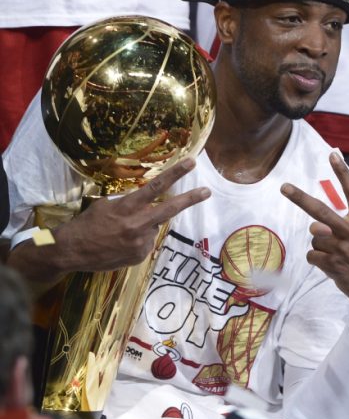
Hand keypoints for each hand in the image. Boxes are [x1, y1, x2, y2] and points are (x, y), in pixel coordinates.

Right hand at [56, 158, 208, 271]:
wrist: (71, 251)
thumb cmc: (87, 224)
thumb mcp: (106, 206)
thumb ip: (129, 204)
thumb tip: (148, 205)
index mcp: (127, 207)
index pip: (156, 186)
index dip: (175, 174)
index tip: (191, 163)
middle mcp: (137, 224)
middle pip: (170, 208)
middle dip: (190, 199)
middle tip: (207, 191)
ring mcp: (141, 242)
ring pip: (153, 227)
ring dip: (143, 227)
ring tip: (121, 233)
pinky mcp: (140, 256)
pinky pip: (146, 243)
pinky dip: (137, 241)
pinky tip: (120, 244)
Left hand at [281, 153, 348, 320]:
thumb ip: (347, 227)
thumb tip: (316, 226)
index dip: (343, 173)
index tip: (333, 155)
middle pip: (321, 211)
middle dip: (300, 198)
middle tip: (284, 187)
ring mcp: (341, 249)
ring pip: (314, 238)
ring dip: (321, 245)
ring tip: (337, 254)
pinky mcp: (332, 264)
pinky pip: (313, 255)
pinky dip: (319, 260)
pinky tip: (333, 265)